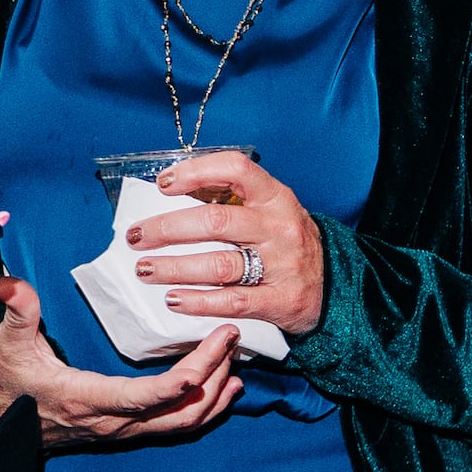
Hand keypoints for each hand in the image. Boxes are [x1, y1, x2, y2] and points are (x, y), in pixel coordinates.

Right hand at [0, 276, 241, 449]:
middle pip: (180, 410)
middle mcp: (114, 423)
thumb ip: (17, 311)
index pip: (149, 396)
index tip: (215, 345)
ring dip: (215, 396)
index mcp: (89, 399)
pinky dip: (204, 410)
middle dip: (214, 376)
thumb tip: (12, 281)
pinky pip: (175, 427)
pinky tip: (221, 392)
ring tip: (235, 364)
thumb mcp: (9, 345)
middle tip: (232, 339)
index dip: (187, 377)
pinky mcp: (126, 432)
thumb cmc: (8, 384)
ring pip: (183, 424)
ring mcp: (123, 432)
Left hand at [123, 148, 328, 337]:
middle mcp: (280, 227)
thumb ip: (231, 199)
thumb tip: (172, 189)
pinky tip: (174, 299)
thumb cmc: (286, 242)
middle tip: (136, 236)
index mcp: (276, 196)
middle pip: (216, 221)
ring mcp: (283, 265)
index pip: (235, 170)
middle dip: (168, 228)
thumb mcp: (269, 210)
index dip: (195, 172)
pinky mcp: (281, 300)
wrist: (335, 286)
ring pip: (218, 264)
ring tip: (145, 269)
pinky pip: (231, 300)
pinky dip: (198, 301)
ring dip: (174, 267)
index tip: (163, 184)